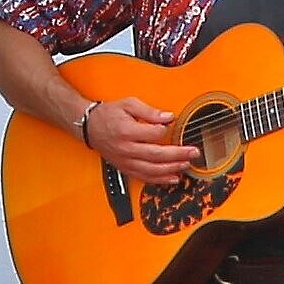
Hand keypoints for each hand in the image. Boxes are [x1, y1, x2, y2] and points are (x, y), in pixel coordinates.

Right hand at [79, 96, 195, 182]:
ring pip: (152, 170)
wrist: (90, 127)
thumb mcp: (128, 104)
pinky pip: (145, 177)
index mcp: (127, 131)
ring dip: (171, 169)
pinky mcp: (126, 168)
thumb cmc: (109, 114)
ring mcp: (126, 161)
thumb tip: (168, 117)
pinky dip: (160, 180)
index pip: (153, 134)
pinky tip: (173, 178)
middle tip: (193, 152)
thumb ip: (149, 111)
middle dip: (178, 155)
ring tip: (186, 165)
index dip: (166, 129)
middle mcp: (126, 149)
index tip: (172, 123)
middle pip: (156, 155)